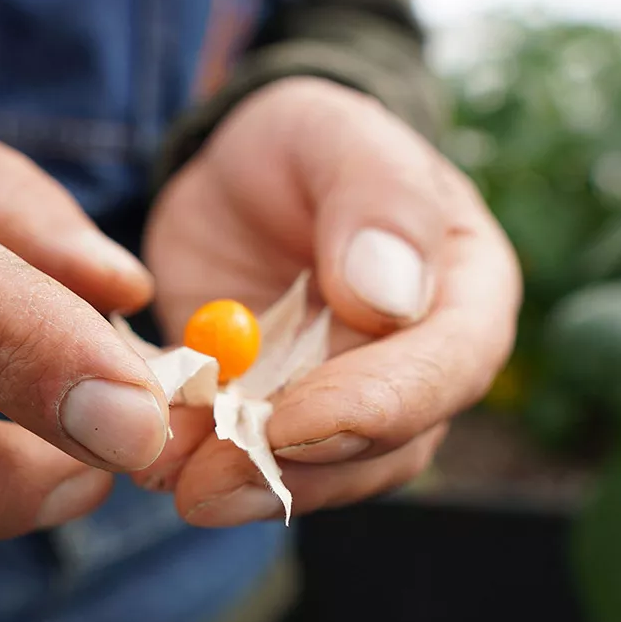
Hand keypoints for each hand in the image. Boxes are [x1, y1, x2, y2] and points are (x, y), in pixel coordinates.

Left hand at [136, 77, 520, 524]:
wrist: (245, 174)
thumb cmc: (309, 141)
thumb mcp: (338, 137)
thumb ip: (378, 201)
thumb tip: (391, 298)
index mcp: (465, 290)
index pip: (447, 368)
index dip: (376, 406)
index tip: (292, 425)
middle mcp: (422, 363)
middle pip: (385, 444)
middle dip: (294, 469)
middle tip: (207, 484)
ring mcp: (354, 402)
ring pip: (320, 473)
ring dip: (244, 484)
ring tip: (168, 476)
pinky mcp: (286, 422)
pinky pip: (256, 460)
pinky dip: (204, 464)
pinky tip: (154, 460)